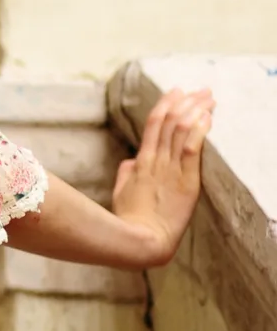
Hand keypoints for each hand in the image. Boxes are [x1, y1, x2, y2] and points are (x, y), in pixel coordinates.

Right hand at [112, 85, 213, 267]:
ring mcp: (170, 170)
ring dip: (197, 110)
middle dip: (188, 101)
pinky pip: (192, 149)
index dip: (165, 103)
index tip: (177, 91)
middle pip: (171, 121)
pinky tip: (207, 118)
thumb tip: (130, 161)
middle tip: (201, 90)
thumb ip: (125, 173)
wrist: (140, 240)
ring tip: (209, 98)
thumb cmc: (129, 221)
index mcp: (141, 162)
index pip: (153, 123)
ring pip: (182, 130)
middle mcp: (156, 160)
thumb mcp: (121, 193)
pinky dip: (199, 130)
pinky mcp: (186, 181)